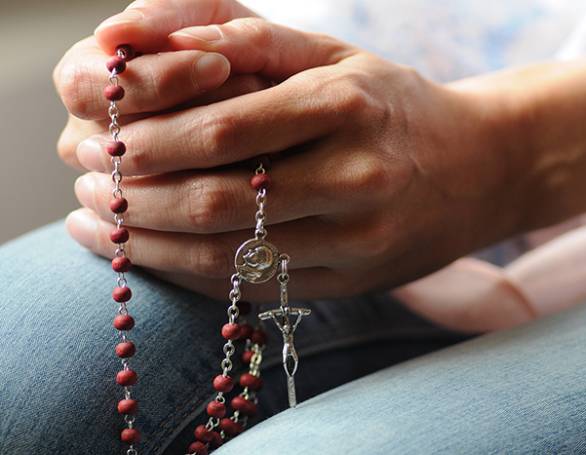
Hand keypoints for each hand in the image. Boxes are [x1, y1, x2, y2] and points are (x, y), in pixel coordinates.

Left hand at [62, 11, 517, 301]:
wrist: (482, 168)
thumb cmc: (397, 105)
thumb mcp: (339, 54)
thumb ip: (255, 38)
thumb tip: (164, 43)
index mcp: (346, 106)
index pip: (223, 130)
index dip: (148, 141)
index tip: (101, 139)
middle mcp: (355, 176)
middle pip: (217, 199)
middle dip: (136, 198)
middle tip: (89, 188)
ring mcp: (359, 238)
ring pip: (231, 254)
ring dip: (153, 246)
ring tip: (108, 227)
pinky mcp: (356, 281)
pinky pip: (259, 286)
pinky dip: (197, 276)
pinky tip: (159, 258)